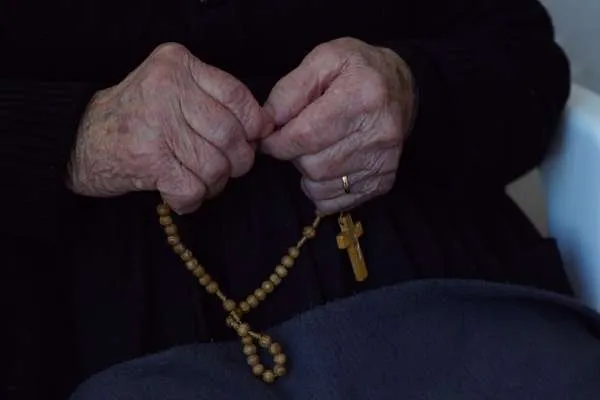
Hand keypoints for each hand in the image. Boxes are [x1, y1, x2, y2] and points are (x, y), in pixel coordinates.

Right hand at [68, 43, 272, 213]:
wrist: (78, 138)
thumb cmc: (137, 117)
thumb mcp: (172, 89)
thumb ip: (213, 100)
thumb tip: (263, 128)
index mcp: (178, 66)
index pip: (237, 96)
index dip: (254, 125)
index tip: (253, 139)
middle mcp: (167, 88)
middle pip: (232, 136)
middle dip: (237, 161)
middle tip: (225, 167)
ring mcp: (156, 124)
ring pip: (216, 167)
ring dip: (213, 184)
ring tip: (197, 180)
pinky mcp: (148, 160)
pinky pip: (193, 189)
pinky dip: (192, 200)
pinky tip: (180, 194)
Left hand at [261, 37, 414, 213]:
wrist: (400, 88)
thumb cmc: (356, 70)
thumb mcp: (322, 61)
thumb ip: (290, 90)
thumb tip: (267, 123)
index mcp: (362, 96)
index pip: (306, 135)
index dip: (278, 141)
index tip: (271, 137)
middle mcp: (378, 133)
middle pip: (312, 165)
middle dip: (294, 155)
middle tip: (299, 138)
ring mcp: (383, 162)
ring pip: (320, 186)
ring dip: (306, 173)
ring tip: (316, 149)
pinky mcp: (383, 182)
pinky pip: (335, 202)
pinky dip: (321, 189)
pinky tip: (328, 166)